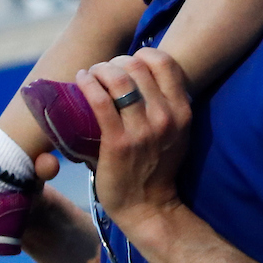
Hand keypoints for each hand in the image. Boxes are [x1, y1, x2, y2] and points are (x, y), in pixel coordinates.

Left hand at [76, 48, 190, 237]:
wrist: (148, 207)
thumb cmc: (157, 168)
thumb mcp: (176, 133)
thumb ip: (167, 106)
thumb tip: (140, 76)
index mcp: (182, 111)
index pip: (164, 62)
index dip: (142, 55)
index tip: (128, 64)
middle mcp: (166, 117)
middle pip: (138, 65)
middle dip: (116, 61)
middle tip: (104, 71)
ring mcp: (142, 130)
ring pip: (119, 78)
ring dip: (100, 69)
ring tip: (91, 74)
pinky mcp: (118, 143)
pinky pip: (100, 101)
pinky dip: (87, 84)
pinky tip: (81, 80)